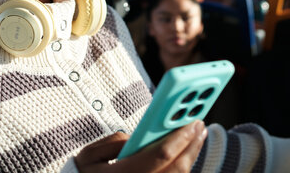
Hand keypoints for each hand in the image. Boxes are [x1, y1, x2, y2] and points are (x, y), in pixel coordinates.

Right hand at [75, 120, 206, 172]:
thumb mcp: (89, 155)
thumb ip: (115, 142)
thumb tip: (139, 137)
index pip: (160, 155)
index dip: (180, 137)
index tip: (193, 121)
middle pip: (176, 168)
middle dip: (191, 145)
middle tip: (199, 125)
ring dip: (191, 156)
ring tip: (196, 137)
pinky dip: (182, 168)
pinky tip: (185, 154)